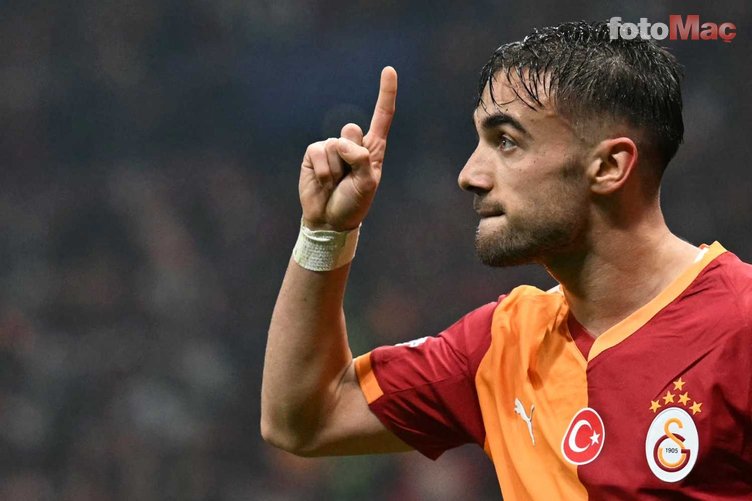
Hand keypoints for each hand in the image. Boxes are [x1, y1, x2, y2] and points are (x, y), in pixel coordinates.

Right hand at [299, 67, 397, 230]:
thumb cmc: (353, 203)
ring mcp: (332, 147)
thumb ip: (362, 160)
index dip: (386, 93)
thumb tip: (342, 142)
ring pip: (336, 145)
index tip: (389, 70)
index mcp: (372, 149)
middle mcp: (352, 144)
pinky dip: (323, 171)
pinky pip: (319, 152)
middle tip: (348, 179)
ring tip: (336, 183)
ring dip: (336, 170)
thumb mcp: (368, 183)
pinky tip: (323, 182)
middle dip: (352, 156)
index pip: (382, 117)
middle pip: (353, 132)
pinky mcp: (313, 153)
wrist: (329, 220)